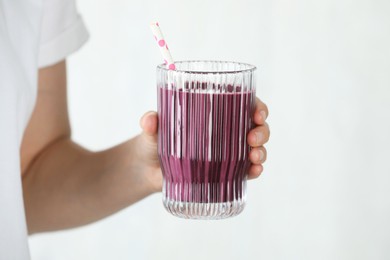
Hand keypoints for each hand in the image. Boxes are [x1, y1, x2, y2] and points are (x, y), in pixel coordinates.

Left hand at [138, 99, 269, 191]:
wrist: (148, 170)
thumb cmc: (154, 140)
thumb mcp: (152, 129)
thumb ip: (150, 123)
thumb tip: (149, 119)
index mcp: (214, 113)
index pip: (243, 104)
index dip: (258, 107)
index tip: (258, 113)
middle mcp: (225, 131)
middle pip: (255, 126)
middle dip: (262, 131)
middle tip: (252, 138)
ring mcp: (227, 153)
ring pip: (255, 148)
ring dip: (261, 151)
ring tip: (253, 157)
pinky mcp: (224, 172)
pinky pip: (246, 171)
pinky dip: (254, 171)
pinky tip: (254, 172)